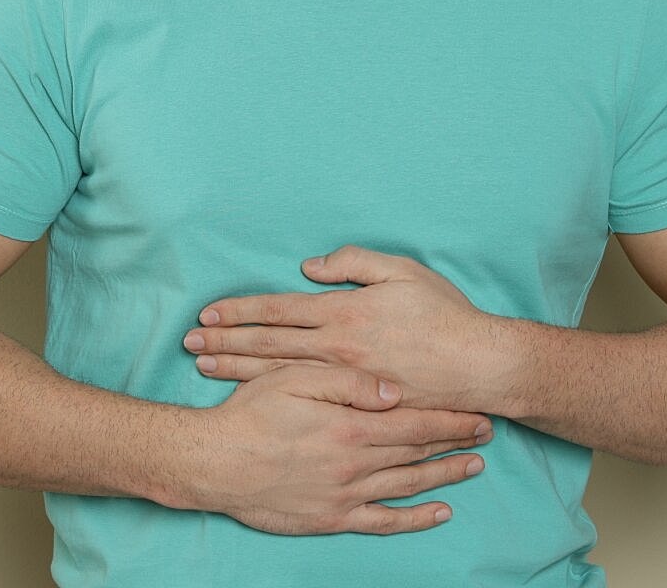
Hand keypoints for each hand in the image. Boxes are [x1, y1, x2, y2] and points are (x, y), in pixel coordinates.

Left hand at [184, 245, 512, 411]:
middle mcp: (336, 347)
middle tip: (189, 344)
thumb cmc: (443, 315)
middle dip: (225, 343)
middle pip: (267, 345)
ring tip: (204, 368)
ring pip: (277, 374)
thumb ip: (354, 263)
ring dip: (237, 370)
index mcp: (344, 312)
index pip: (278, 311)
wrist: (477, 366)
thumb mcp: (401, 271)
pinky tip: (249, 397)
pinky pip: (304, 399)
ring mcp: (343, 379)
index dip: (240, 313)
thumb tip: (310, 267)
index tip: (208, 316)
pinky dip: (270, 395)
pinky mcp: (354, 403)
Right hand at [185, 364, 490, 534]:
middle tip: (486, 433)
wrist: (215, 463)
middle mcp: (357, 464)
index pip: (415, 420)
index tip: (479, 413)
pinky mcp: (333, 518)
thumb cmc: (252, 414)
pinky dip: (415, 518)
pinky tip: (440, 512)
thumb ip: (351, 383)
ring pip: (409, 484)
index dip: (451, 417)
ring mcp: (347, 494)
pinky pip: (384, 522)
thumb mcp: (297, 378)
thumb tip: (396, 392)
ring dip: (445, 475)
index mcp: (352, 426)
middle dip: (455, 441)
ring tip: (473, 466)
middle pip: (418, 451)